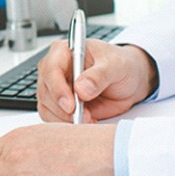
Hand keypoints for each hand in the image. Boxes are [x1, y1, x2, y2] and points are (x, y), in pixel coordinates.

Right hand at [37, 39, 157, 121]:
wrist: (129, 81)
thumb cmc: (121, 66)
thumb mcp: (116, 65)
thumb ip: (99, 75)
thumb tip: (81, 88)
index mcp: (64, 51)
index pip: (51, 69)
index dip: (58, 89)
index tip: (71, 105)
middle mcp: (55, 69)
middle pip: (45, 91)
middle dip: (63, 109)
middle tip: (86, 116)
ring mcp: (55, 88)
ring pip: (47, 107)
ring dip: (66, 118)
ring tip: (90, 118)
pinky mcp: (58, 104)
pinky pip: (53, 117)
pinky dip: (67, 124)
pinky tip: (87, 120)